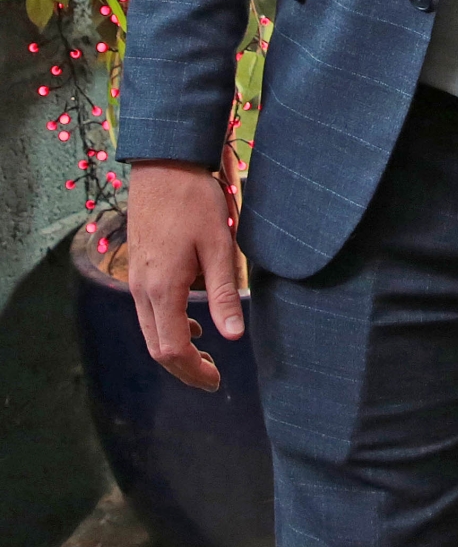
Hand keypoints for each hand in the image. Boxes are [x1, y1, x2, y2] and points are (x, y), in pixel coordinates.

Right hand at [127, 161, 244, 390]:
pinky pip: (148, 311)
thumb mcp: (219, 245)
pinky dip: (167, 326)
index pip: (173, 348)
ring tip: (205, 354)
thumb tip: (233, 335)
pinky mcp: (137, 267)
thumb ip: (223, 293)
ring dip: (175, 348)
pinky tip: (193, 320)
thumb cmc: (195, 202)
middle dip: (183, 367)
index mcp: (162, 288)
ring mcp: (134, 279)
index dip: (194, 370)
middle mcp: (141, 289)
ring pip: (150, 330)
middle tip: (212, 377)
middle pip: (157, 346)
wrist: (164, 166)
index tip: (216, 380)